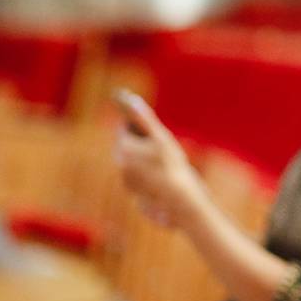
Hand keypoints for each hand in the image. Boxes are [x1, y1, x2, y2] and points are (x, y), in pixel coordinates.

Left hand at [112, 95, 206, 228]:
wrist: (179, 201)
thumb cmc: (172, 166)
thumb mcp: (161, 137)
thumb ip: (144, 118)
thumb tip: (129, 99)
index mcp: (124, 147)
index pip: (126, 126)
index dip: (138, 124)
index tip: (147, 123)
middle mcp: (121, 163)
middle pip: (130, 143)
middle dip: (143, 142)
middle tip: (163, 146)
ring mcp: (127, 178)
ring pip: (135, 159)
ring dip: (146, 157)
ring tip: (165, 163)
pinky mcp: (134, 190)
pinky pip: (139, 175)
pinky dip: (148, 173)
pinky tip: (163, 177)